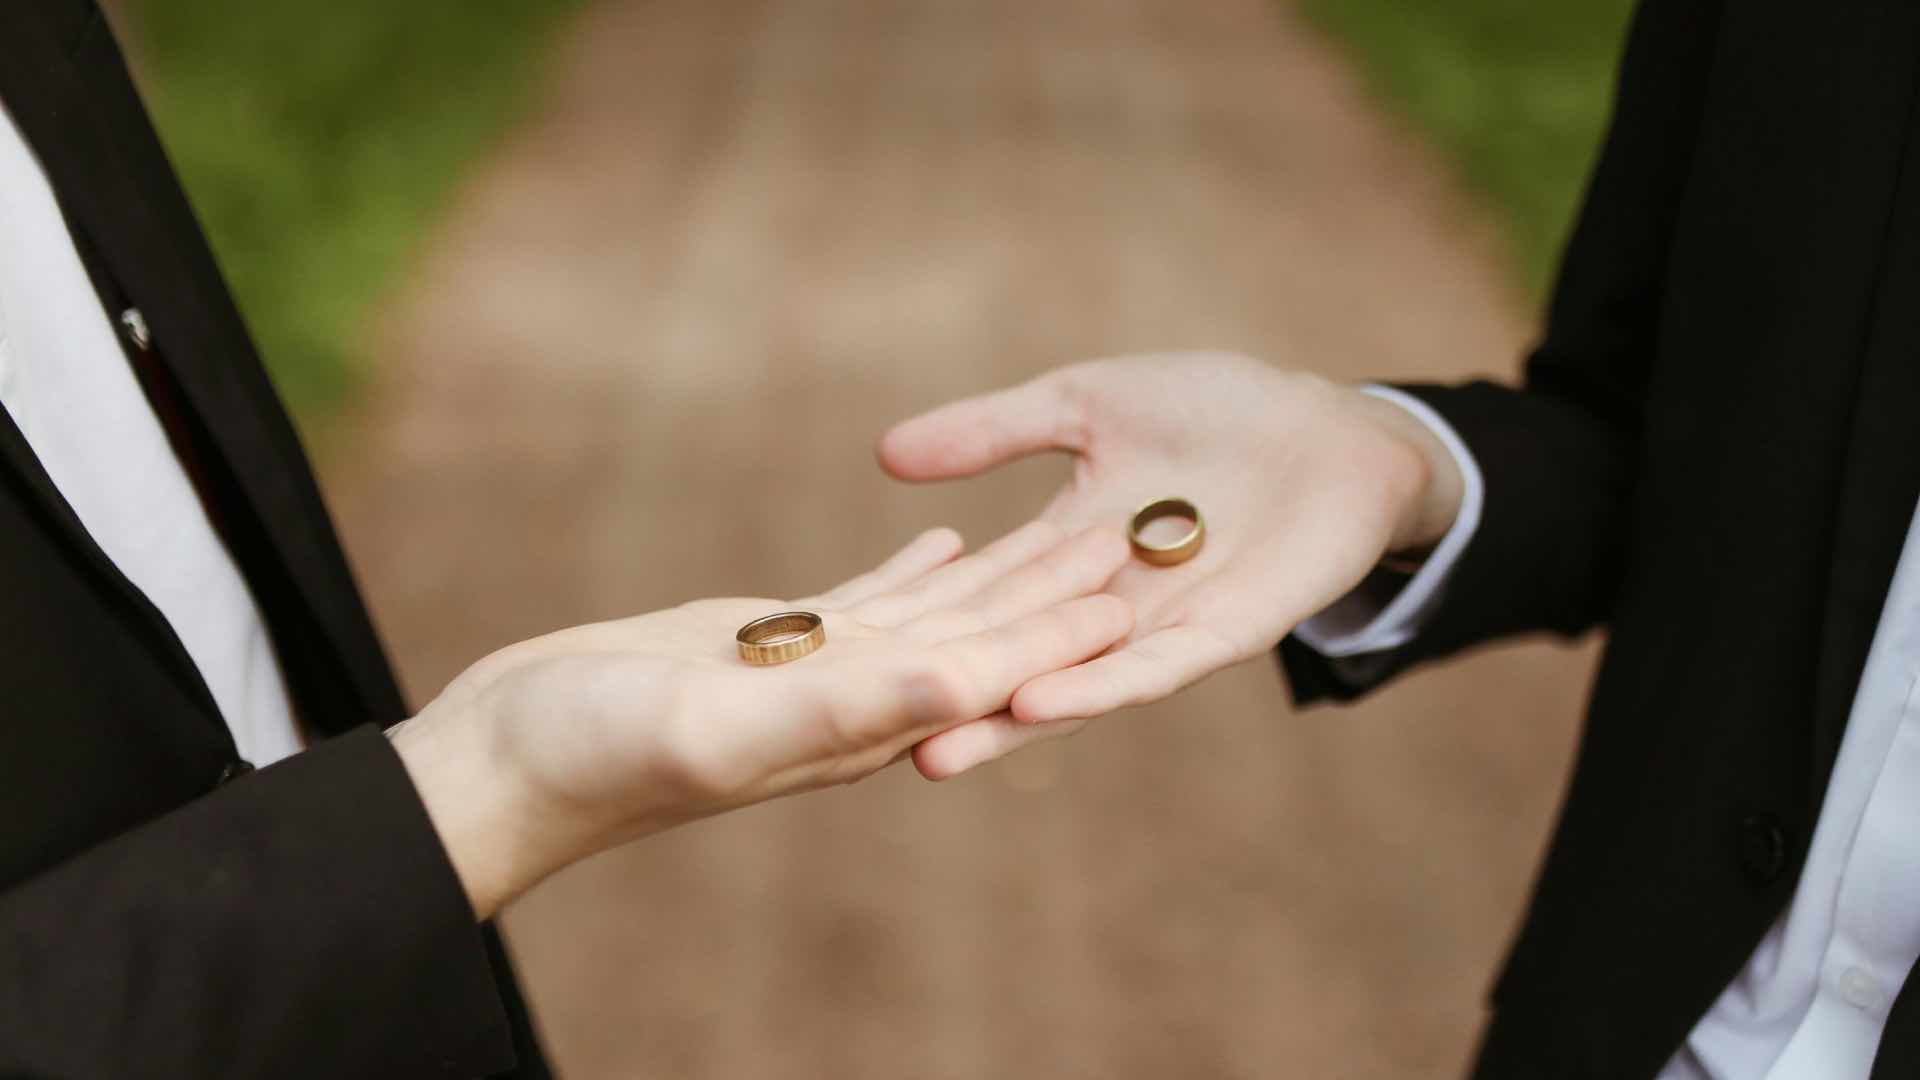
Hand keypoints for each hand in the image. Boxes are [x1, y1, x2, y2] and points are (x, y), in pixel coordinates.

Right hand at [392, 523, 1131, 916]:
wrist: (508, 759)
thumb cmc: (597, 757)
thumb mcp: (721, 727)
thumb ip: (839, 710)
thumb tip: (959, 687)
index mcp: (853, 726)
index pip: (982, 673)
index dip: (1059, 632)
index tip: (1135, 589)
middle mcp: (849, 702)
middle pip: (979, 635)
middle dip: (1057, 587)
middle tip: (1137, 531)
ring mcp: (810, 672)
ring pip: (934, 611)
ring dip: (1004, 572)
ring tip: (1068, 521)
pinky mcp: (766, 642)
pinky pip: (865, 598)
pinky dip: (916, 567)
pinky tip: (947, 537)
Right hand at [876, 352, 1462, 778]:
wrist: (1328, 423)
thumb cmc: (1213, 410)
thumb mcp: (1083, 406)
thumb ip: (993, 433)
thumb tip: (886, 454)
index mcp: (1063, 557)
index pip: (980, 606)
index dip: (920, 637)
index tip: (842, 670)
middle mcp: (1103, 608)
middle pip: (1016, 666)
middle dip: (950, 709)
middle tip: (865, 752)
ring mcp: (1163, 627)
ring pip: (1077, 687)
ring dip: (1010, 722)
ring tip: (938, 754)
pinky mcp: (1227, 631)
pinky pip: (1157, 668)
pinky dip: (1101, 686)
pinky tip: (1044, 701)